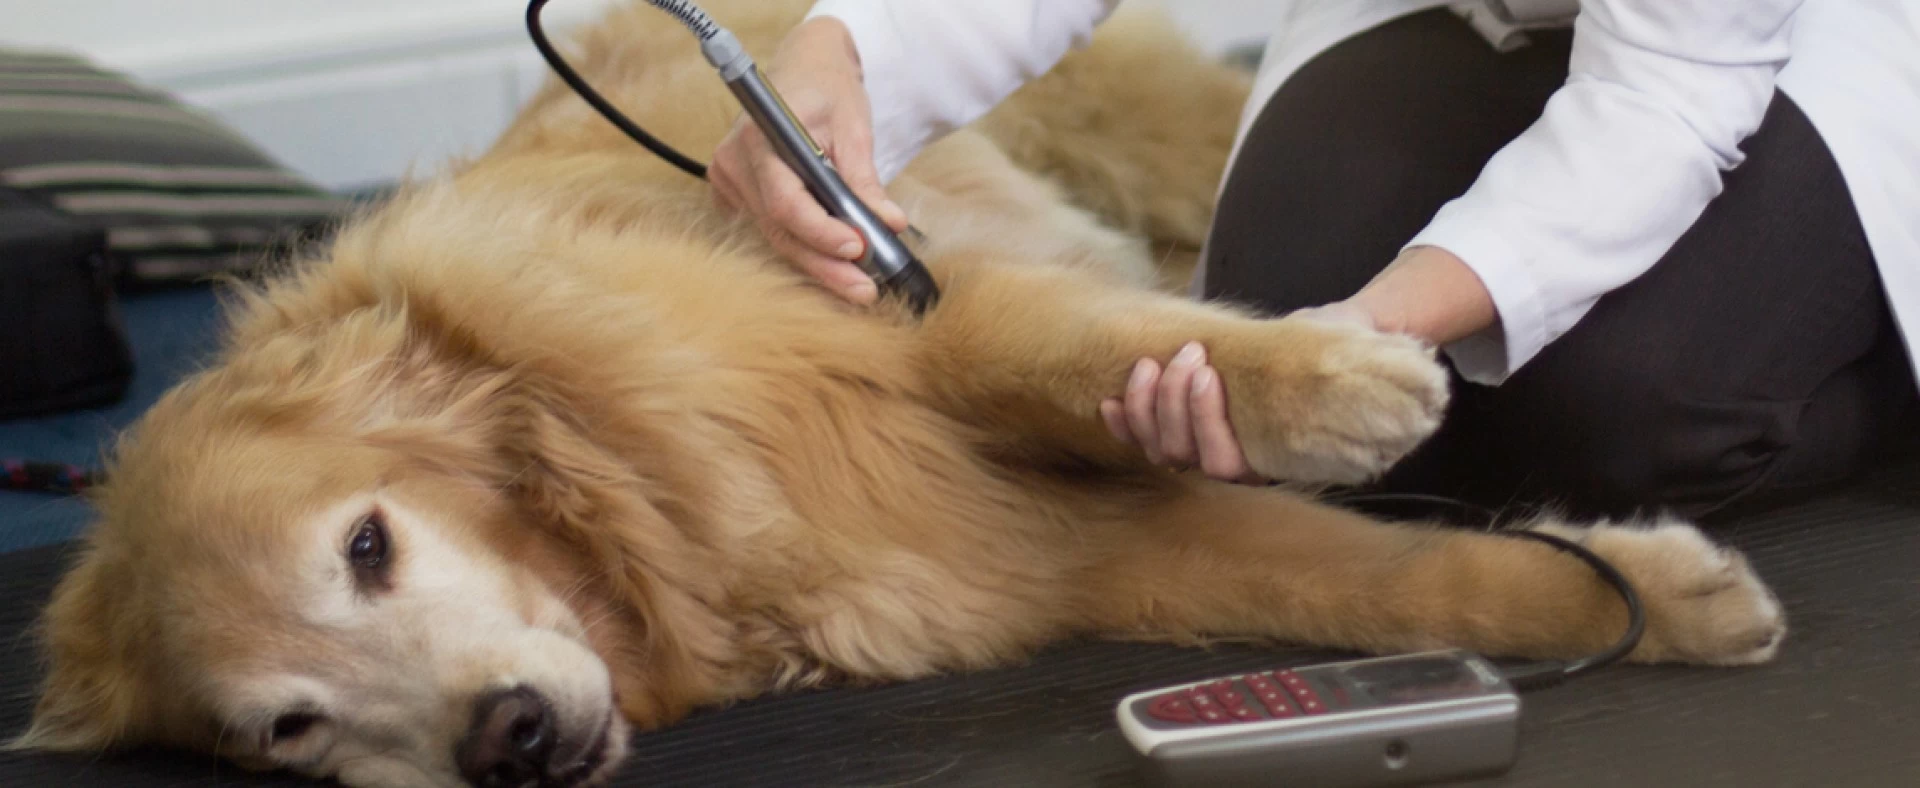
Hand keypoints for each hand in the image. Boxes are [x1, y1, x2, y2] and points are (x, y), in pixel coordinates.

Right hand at [710, 16, 909, 305]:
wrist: (804, 66)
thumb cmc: (828, 89)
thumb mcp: (854, 127)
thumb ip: (865, 178)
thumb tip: (890, 223)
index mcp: (760, 138)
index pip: (787, 202)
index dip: (822, 233)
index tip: (860, 249)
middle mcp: (734, 162)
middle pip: (779, 229)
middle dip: (825, 264)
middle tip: (864, 291)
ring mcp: (729, 179)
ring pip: (774, 236)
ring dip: (816, 263)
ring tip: (856, 286)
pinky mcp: (734, 192)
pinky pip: (769, 229)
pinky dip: (801, 247)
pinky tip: (831, 268)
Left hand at [1098, 306, 1380, 483]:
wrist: (1326, 342)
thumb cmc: (1334, 345)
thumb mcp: (1337, 347)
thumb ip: (1326, 353)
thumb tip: (1330, 337)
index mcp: (1273, 460)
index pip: (1227, 464)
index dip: (1207, 421)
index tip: (1207, 370)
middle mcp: (1235, 466)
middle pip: (1184, 455)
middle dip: (1174, 404)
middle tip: (1187, 355)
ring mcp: (1202, 450)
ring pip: (1158, 449)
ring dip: (1147, 406)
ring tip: (1153, 363)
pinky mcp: (1179, 430)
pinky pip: (1140, 440)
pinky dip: (1122, 423)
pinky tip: (1108, 401)